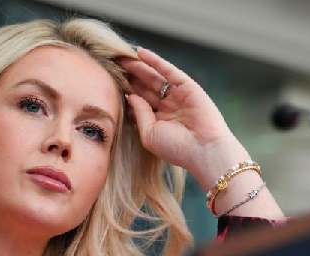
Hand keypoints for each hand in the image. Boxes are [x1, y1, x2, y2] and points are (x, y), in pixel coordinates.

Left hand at [118, 47, 249, 187]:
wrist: (203, 149)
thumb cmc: (176, 148)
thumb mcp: (149, 133)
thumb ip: (139, 113)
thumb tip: (129, 95)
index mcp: (157, 120)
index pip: (138, 102)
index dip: (124, 91)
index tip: (106, 82)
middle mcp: (167, 107)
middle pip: (144, 87)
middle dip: (129, 76)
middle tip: (110, 63)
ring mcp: (177, 96)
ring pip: (154, 77)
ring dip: (138, 66)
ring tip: (121, 56)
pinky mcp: (187, 86)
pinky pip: (168, 70)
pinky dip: (155, 61)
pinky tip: (140, 52)